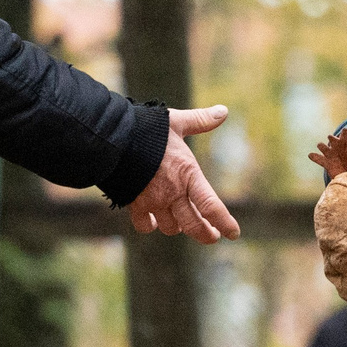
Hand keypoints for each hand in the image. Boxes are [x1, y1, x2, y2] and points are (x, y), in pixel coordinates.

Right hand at [129, 106, 241, 242]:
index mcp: (188, 175)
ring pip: (171, 228)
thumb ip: (200, 120)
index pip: (212, 206)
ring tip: (183, 223)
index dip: (225, 223)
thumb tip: (223, 111)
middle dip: (205, 234)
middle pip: (193, 225)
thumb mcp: (176, 122)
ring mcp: (153, 201)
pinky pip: (145, 225)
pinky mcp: (134, 204)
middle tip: (212, 236)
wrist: (112, 139)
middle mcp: (172, 193)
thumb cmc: (146, 129)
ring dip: (179, 227)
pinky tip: (154, 222)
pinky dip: (151, 226)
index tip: (234, 233)